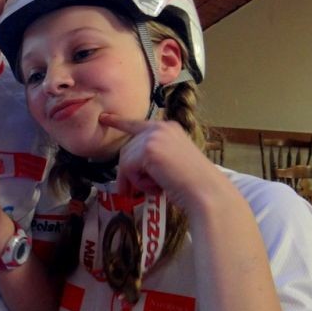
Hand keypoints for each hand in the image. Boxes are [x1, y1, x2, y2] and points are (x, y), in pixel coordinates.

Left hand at [98, 113, 226, 212]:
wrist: (206, 192)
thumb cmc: (192, 184)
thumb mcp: (170, 162)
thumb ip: (151, 156)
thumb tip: (125, 167)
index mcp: (168, 128)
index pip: (136, 124)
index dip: (119, 122)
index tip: (104, 118)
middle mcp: (160, 127)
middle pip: (127, 149)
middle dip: (127, 173)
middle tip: (129, 192)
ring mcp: (154, 137)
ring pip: (126, 161)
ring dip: (136, 181)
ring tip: (155, 189)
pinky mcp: (148, 150)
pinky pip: (128, 169)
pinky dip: (138, 183)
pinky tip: (157, 187)